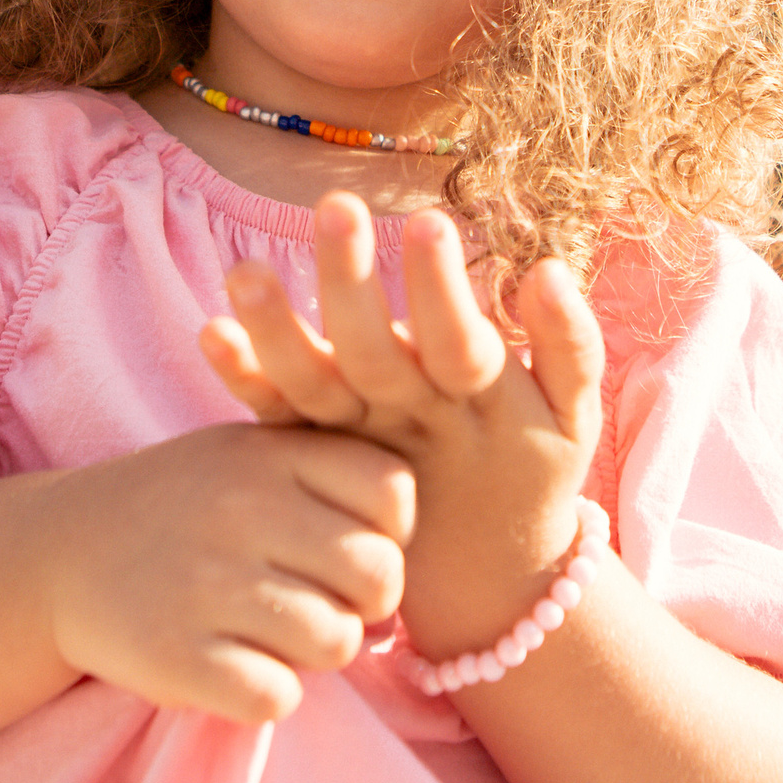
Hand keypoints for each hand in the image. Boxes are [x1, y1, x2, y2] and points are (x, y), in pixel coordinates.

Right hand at [42, 423, 413, 723]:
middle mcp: (241, 509)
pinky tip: (237, 663)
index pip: (393, 494)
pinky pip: (278, 695)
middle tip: (321, 599)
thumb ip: (328, 467)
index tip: (347, 541)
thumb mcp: (248, 452)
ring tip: (275, 630)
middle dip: (364, 602)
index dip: (389, 531)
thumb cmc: (185, 504)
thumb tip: (407, 529)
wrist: (60, 552)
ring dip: (318, 650)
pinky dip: (268, 691)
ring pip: (337, 642)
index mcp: (269, 454)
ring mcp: (207, 583)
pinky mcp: (176, 656)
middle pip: (378, 576)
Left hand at [199, 192, 603, 658]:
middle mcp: (411, 420)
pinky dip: (243, 379)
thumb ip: (569, 344)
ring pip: (313, 389)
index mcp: (479, 405)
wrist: (483, 576)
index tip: (429, 220)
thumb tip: (548, 271)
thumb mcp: (572, 417)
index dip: (444, 292)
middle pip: (374, 357)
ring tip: (244, 269)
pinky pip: (275, 419)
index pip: (459, 344)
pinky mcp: (314, 455)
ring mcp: (357, 441)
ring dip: (278, 330)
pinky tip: (210, 331)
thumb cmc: (530, 467)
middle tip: (335, 205)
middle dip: (353, 282)